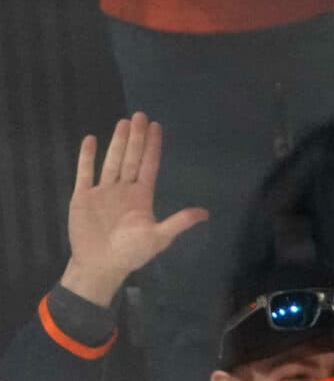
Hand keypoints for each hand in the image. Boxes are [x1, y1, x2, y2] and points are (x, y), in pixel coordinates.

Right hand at [60, 113, 207, 306]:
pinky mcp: (83, 195)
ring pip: (112, 160)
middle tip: (140, 115)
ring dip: (117, 142)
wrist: (101, 265)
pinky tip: (91, 140)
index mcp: (142, 197)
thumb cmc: (132, 253)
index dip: (153, 147)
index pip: (149, 166)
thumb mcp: (159, 237)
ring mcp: (103, 191)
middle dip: (137, 138)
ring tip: (123, 123)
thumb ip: (178, 222)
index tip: (156, 127)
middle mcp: (124, 189)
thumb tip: (204, 213)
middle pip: (132, 158)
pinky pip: (85, 172)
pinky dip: (87, 157)